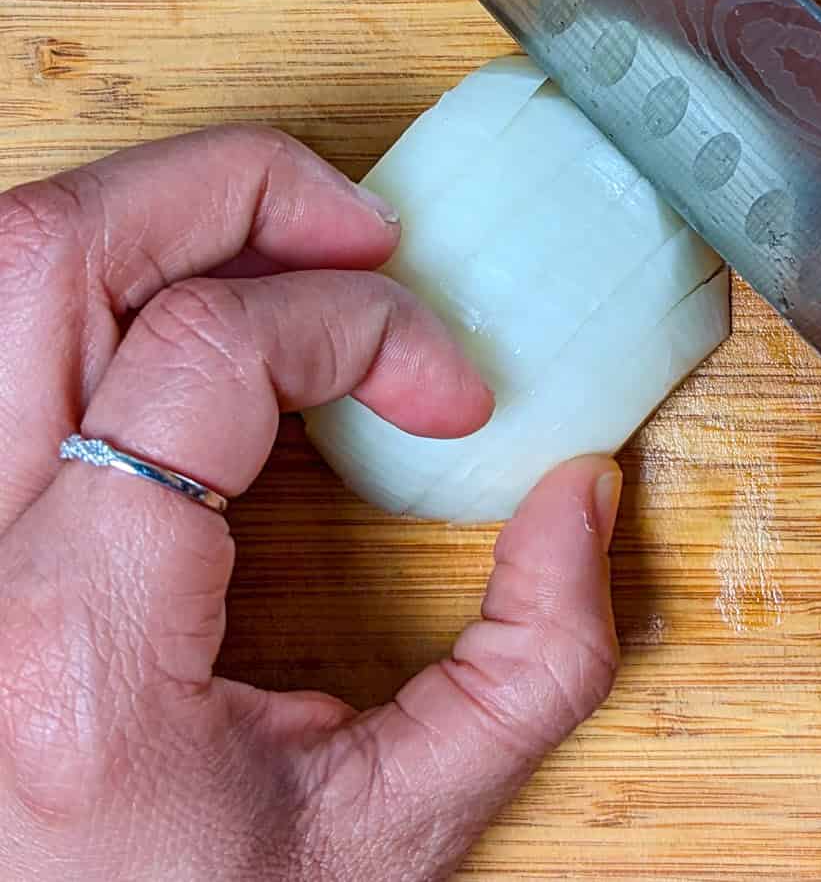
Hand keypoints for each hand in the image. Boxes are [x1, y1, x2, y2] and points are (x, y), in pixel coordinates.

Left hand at [0, 127, 620, 880]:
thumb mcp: (388, 841)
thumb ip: (530, 668)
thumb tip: (576, 492)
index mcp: (72, 643)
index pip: (203, 352)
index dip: (364, 325)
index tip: (451, 392)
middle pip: (57, 251)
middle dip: (242, 189)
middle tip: (365, 231)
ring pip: (1, 262)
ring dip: (161, 212)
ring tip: (288, 245)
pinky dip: (104, 274)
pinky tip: (191, 306)